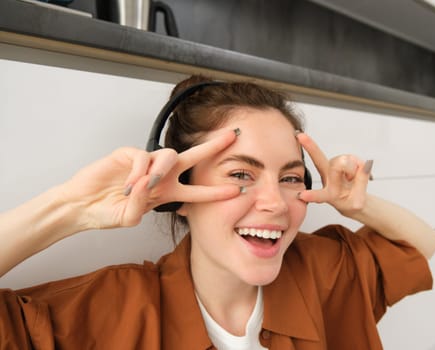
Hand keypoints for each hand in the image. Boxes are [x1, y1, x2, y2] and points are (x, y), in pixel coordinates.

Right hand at [60, 129, 240, 229]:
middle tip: (232, 137)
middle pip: (192, 158)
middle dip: (213, 147)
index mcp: (166, 193)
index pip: (196, 191)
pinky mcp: (127, 154)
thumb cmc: (107, 212)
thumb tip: (148, 184)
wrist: (82, 206)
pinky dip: (138, 172)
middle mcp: (161, 176)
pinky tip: (128, 185)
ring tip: (150, 185)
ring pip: (169, 155)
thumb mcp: (130, 217)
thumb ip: (142, 205)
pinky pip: (143, 158)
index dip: (215, 192)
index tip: (236, 191)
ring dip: (163, 170)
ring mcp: (145, 164)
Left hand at [295, 132, 372, 217]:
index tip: (302, 195)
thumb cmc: (352, 202)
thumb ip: (360, 184)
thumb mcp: (358, 202)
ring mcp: (332, 167)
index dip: (312, 195)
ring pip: (343, 160)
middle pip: (319, 161)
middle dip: (311, 147)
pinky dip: (359, 165)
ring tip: (354, 180)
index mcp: (328, 194)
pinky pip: (352, 158)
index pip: (320, 195)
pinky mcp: (340, 161)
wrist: (353, 198)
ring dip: (353, 169)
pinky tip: (357, 173)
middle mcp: (326, 178)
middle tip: (301, 136)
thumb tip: (362, 165)